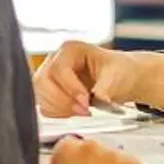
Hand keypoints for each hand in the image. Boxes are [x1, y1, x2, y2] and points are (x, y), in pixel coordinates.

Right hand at [34, 41, 163, 116]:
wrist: (123, 78)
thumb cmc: (119, 71)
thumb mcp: (117, 76)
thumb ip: (106, 86)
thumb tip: (99, 97)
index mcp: (70, 50)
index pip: (58, 68)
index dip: (70, 87)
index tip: (86, 101)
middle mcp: (56, 60)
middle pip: (42, 82)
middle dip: (62, 100)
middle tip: (84, 110)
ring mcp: (50, 76)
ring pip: (40, 95)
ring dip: (60, 108)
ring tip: (83, 112)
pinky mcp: (50, 92)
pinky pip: (44, 106)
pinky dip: (58, 113)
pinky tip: (74, 113)